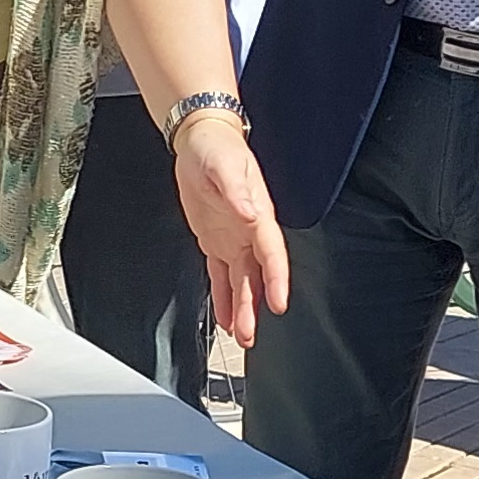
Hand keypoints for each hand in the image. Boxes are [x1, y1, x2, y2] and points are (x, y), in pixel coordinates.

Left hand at [167, 109, 291, 349]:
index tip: (278, 303)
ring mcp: (234, 239)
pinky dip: (223, 298)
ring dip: (242, 309)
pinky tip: (226, 318)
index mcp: (258, 214)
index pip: (272, 254)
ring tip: (243, 337)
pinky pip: (221, 275)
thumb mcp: (223, 165)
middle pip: (256, 277)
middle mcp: (250, 231)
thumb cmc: (216, 149)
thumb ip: (236, 191)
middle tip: (251, 335)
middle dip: (254, 307)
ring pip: (241, 282)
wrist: (200, 141)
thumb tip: (250, 214)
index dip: (277, 280)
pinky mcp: (216, 241)